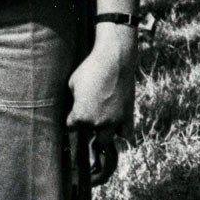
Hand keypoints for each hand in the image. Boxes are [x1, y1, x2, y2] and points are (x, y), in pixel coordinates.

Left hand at [67, 33, 137, 148]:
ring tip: (101, 127)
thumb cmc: (90, 69)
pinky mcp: (128, 114)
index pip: (72, 127)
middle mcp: (96, 123)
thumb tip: (78, 105)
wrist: (115, 60)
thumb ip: (75, 100)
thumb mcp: (73, 84)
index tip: (74, 113)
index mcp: (80, 116)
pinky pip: (126, 133)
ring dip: (103, 134)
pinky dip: (122, 133)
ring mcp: (114, 121)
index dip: (72, 119)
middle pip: (89, 136)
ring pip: (106, 139)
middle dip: (87, 129)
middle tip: (88, 120)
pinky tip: (118, 127)